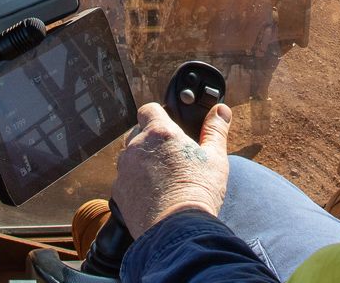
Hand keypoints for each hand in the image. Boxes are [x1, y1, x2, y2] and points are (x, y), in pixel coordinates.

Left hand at [110, 102, 232, 237]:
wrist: (176, 228)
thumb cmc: (198, 191)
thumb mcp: (215, 158)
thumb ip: (215, 130)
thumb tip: (221, 111)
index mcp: (160, 133)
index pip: (149, 109)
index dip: (159, 114)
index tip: (169, 126)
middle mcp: (137, 147)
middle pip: (138, 132)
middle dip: (151, 139)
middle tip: (171, 155)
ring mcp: (125, 169)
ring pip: (129, 156)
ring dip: (141, 160)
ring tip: (163, 176)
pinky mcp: (118, 191)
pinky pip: (125, 179)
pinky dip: (135, 183)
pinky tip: (153, 194)